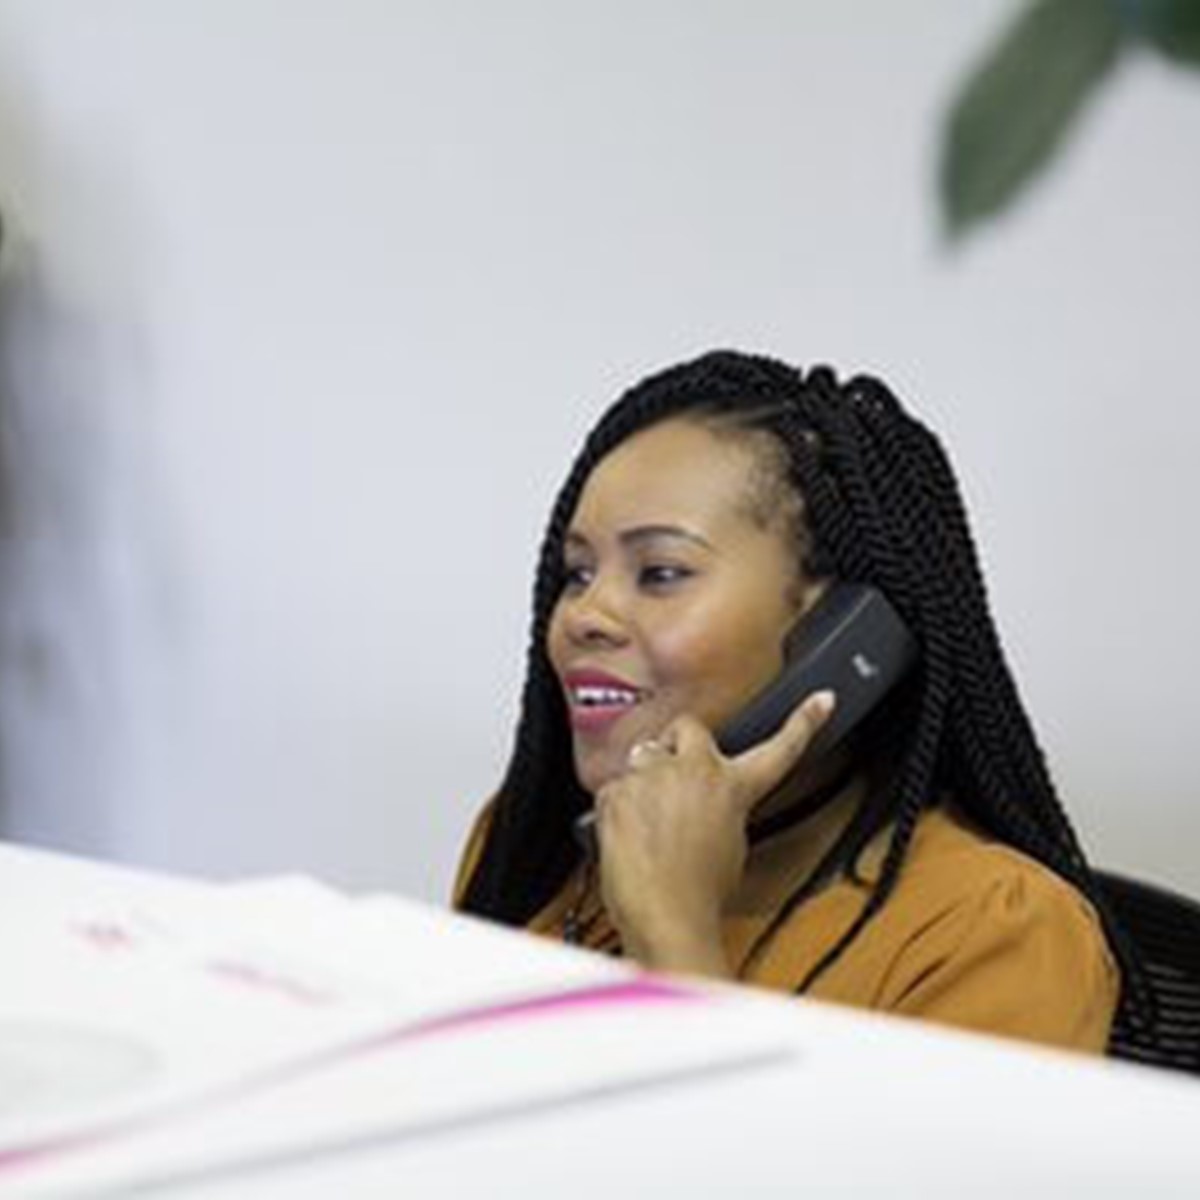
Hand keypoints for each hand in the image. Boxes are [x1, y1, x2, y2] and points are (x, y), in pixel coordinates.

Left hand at [594, 690, 835, 975]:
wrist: (664, 914)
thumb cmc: (698, 894)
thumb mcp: (730, 848)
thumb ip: (722, 810)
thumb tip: (704, 803)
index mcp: (734, 788)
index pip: (780, 748)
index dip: (804, 721)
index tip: (821, 700)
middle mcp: (695, 771)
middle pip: (688, 727)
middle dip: (678, 742)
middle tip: (673, 772)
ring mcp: (654, 776)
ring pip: (643, 756)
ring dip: (644, 779)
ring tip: (647, 821)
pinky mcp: (617, 789)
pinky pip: (612, 787)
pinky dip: (617, 808)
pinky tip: (627, 837)